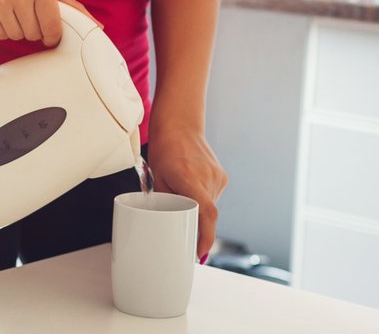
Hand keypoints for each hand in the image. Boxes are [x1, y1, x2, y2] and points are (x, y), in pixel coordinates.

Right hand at [0, 0, 100, 45]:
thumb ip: (68, 3)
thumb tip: (96, 24)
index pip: (53, 27)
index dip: (52, 35)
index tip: (50, 34)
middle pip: (34, 34)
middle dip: (32, 27)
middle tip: (25, 10)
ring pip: (16, 37)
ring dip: (16, 28)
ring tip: (10, 8)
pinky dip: (0, 28)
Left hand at [148, 126, 227, 262]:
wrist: (180, 125)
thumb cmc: (164, 149)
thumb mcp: (156, 177)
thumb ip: (164, 201)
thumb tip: (165, 227)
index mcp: (189, 177)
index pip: (206, 212)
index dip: (205, 236)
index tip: (199, 252)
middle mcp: (208, 178)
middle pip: (207, 214)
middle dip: (196, 227)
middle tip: (182, 232)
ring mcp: (218, 177)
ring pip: (210, 207)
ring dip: (197, 211)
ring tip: (181, 197)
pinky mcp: (222, 177)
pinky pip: (212, 197)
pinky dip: (202, 200)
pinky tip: (190, 190)